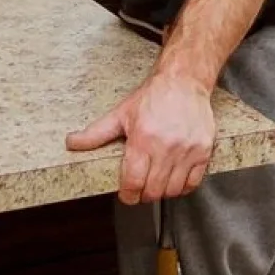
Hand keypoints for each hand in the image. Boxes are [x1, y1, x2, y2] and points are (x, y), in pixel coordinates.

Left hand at [65, 73, 215, 203]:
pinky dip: (182, 186)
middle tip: (141, 185)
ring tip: (157, 179)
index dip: (127, 194)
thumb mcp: (121, 113)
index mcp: (142, 138)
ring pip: (172, 190)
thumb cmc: (152, 96)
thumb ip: (96, 133)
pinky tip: (175, 176)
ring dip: (162, 191)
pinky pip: (193, 184)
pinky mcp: (203, 151)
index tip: (127, 192)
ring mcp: (187, 150)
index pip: (132, 183)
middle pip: (152, 191)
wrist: (184, 80)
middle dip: (143, 193)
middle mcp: (166, 146)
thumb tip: (71, 143)